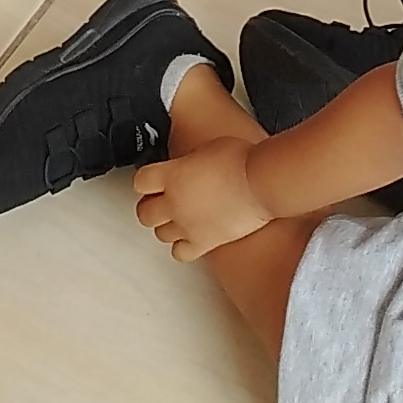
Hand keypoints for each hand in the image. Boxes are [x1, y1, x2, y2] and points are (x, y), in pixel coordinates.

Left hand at [132, 139, 271, 261]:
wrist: (262, 183)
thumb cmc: (242, 160)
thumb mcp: (208, 148)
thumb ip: (188, 161)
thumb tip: (186, 166)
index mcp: (172, 175)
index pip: (140, 182)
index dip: (147, 181)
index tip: (153, 180)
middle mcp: (174, 202)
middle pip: (144, 213)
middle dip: (151, 207)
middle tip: (161, 201)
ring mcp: (187, 224)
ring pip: (160, 234)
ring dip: (167, 226)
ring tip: (179, 218)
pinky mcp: (203, 242)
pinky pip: (180, 253)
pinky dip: (182, 247)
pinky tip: (191, 237)